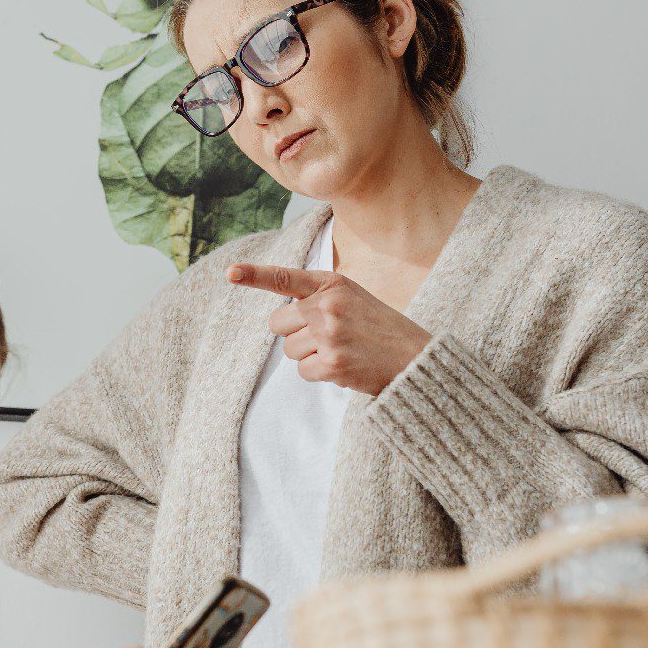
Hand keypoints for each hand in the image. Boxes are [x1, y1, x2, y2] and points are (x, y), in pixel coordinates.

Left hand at [227, 263, 431, 394]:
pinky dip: (319, 374)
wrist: (417, 358)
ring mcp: (329, 335)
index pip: (284, 278)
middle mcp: (328, 305)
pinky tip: (344, 367)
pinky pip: (303, 372)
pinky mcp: (332, 363)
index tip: (230, 273)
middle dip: (294, 333)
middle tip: (326, 337)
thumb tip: (281, 317)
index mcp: (332, 284)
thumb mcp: (353, 297)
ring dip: (310, 356)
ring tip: (342, 351)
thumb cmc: (380, 328)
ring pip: (289, 351)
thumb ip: (319, 297)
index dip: (253, 275)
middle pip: (277, 323)